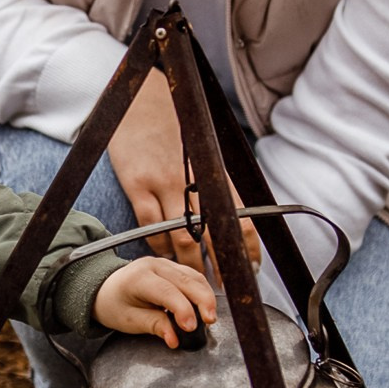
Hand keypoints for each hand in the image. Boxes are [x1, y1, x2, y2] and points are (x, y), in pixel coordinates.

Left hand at [92, 257, 217, 345]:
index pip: (167, 291)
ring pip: (194, 277)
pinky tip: (205, 307)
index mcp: (138, 277)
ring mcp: (164, 263)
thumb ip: (154, 326)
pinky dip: (202, 291)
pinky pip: (193, 277)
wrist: (106, 290)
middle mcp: (153, 265)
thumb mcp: (129, 320)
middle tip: (210, 322)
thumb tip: (175, 338)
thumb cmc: (114, 305)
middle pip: (186, 280)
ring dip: (206, 296)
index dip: (183, 309)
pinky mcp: (173, 267)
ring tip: (210, 317)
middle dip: (202, 301)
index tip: (190, 327)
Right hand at [106, 70, 260, 279]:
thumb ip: (212, 181)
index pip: (240, 218)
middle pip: (214, 234)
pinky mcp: (137, 184)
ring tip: (194, 282)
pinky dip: (159, 245)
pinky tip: (163, 256)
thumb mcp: (201, 152)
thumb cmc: (171, 127)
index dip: (248, 248)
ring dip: (190, 264)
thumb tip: (231, 213)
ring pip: (182, 235)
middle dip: (222, 266)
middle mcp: (193, 179)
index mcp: (213, 172)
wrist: (140, 99)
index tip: (251, 269)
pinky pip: (151, 225)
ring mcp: (164, 182)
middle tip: (223, 288)